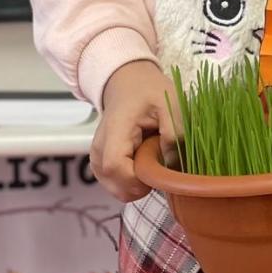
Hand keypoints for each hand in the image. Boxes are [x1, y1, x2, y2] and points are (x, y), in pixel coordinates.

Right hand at [91, 59, 180, 202]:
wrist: (129, 84)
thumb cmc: (149, 91)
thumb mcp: (170, 101)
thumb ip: (174, 130)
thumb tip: (171, 162)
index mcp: (115, 129)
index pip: (115, 166)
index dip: (138, 179)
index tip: (159, 172)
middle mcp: (99, 146)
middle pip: (114, 183)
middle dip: (142, 185)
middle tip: (161, 167)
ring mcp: (97, 157)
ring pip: (115, 189)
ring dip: (138, 184)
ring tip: (152, 161)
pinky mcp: (101, 163)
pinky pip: (115, 185)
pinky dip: (132, 182)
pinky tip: (143, 164)